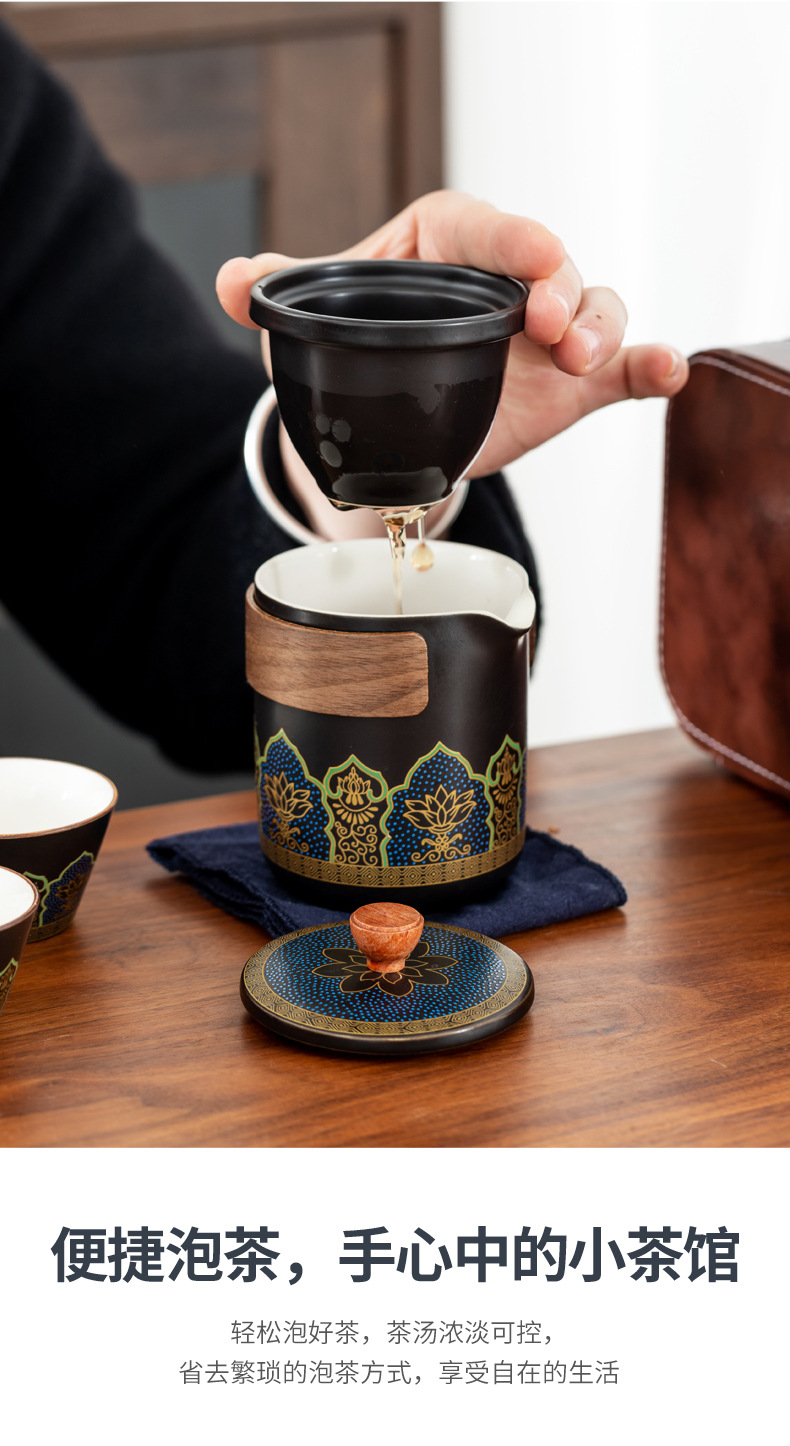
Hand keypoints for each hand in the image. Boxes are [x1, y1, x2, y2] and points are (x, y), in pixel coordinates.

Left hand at [216, 189, 687, 476]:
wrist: (388, 417)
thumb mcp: (320, 314)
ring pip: (594, 310)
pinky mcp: (571, 382)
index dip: (514, 237)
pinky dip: (648, 365)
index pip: (485, 228)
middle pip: (551, 268)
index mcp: (448, 244)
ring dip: (601, 328)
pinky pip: (622, 368)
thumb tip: (233, 281)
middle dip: (561, 289)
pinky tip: (667, 372)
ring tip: (585, 358)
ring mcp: (546, 333)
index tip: (534, 254)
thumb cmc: (361, 340)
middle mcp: (507, 281)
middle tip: (552, 327)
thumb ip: (282, 292)